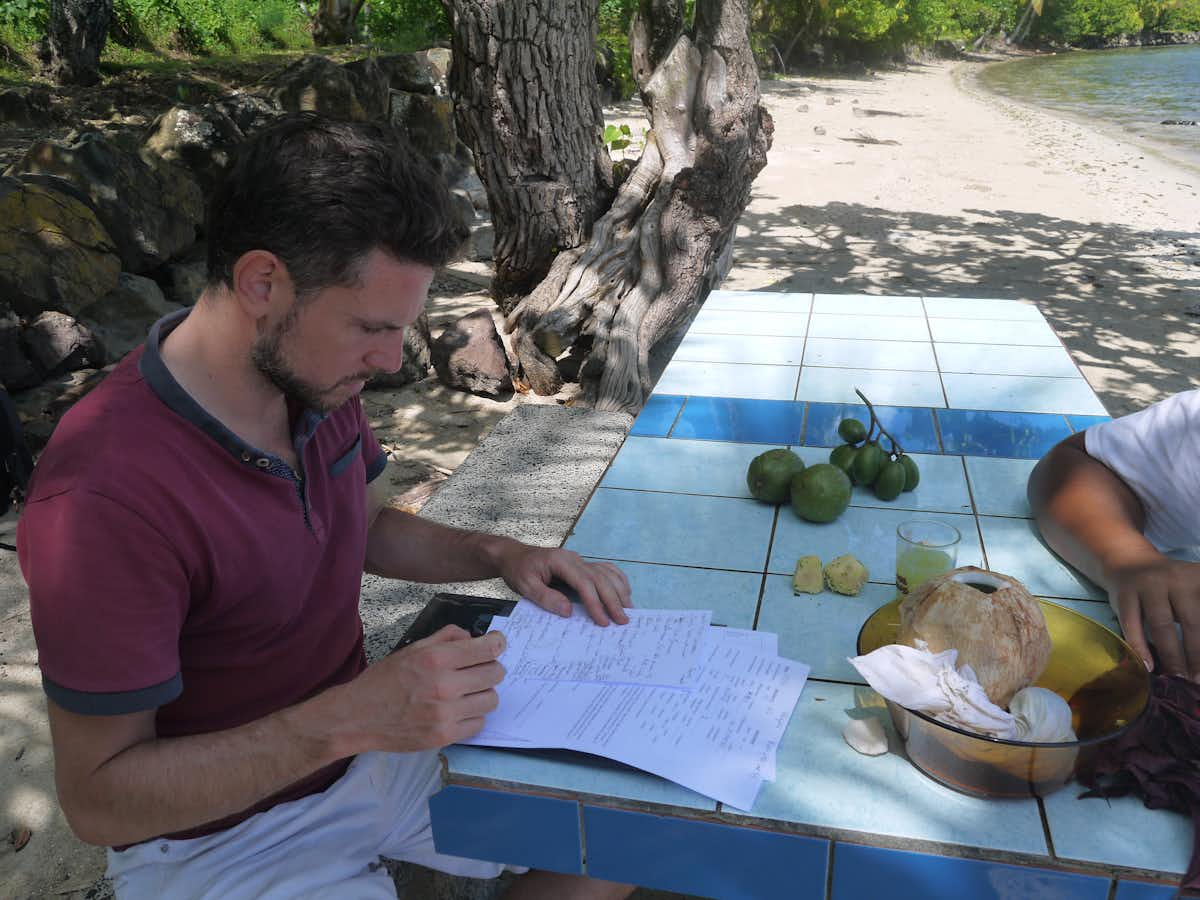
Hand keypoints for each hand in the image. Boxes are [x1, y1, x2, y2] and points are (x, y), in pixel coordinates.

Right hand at [347, 625, 505, 750]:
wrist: (358, 716)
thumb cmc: (385, 680)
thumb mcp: (412, 649)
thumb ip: (445, 637)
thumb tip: (473, 637)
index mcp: (436, 658)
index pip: (487, 648)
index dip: (497, 644)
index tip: (497, 644)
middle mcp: (444, 685)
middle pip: (495, 674)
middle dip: (490, 668)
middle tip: (479, 669)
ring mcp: (445, 713)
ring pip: (491, 700)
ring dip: (483, 693)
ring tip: (467, 692)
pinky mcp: (445, 736)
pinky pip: (479, 723)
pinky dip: (472, 716)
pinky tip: (458, 710)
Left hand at [496, 544, 631, 625]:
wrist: (514, 556)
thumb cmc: (518, 570)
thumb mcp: (525, 585)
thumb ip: (546, 597)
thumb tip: (568, 611)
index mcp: (560, 561)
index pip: (584, 582)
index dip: (595, 602)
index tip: (603, 621)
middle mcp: (574, 558)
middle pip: (600, 578)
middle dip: (613, 600)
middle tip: (623, 620)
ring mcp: (579, 560)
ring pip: (606, 573)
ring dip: (619, 591)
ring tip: (629, 609)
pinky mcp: (581, 564)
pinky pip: (605, 569)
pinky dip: (617, 579)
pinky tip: (624, 592)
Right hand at [1107, 556, 1199, 679]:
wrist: (1129, 563)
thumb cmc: (1170, 589)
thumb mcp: (1194, 591)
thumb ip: (1198, 619)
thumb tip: (1199, 658)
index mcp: (1199, 578)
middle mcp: (1177, 579)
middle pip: (1192, 621)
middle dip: (1197, 655)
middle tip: (1199, 681)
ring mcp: (1148, 585)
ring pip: (1162, 624)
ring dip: (1172, 655)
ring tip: (1179, 679)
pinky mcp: (1125, 594)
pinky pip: (1132, 625)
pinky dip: (1140, 647)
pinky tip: (1148, 667)